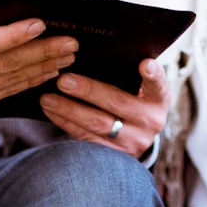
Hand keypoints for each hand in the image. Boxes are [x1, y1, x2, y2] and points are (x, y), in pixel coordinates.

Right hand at [0, 0, 77, 118]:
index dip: (15, 36)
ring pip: (12, 81)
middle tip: (70, 43)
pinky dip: (27, 84)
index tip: (39, 25)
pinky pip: (5, 94)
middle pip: (9, 64)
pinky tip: (45, 76)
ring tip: (66, 58)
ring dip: (41, 69)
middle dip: (43, 53)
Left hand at [37, 58, 168, 157]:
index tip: (144, 64)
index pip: (158, 85)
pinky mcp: (113, 156)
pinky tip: (51, 111)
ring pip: (97, 125)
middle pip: (117, 103)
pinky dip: (65, 123)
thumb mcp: (140, 90)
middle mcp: (149, 122)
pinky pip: (85, 138)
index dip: (153, 75)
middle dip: (88, 91)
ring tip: (47, 98)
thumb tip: (98, 51)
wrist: (136, 137)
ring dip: (69, 110)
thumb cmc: (134, 100)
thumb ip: (128, 74)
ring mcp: (132, 142)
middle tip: (63, 80)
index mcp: (158, 100)